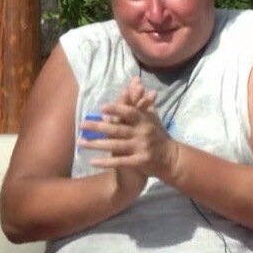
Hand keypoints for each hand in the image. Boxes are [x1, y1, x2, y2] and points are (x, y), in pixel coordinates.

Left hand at [88, 77, 155, 209]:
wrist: (172, 159)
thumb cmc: (159, 136)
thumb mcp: (153, 119)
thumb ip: (141, 106)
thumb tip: (127, 90)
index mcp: (145, 121)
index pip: (130, 112)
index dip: (117, 108)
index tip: (101, 107)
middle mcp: (142, 133)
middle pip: (117, 129)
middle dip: (97, 127)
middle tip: (81, 124)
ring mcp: (141, 148)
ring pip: (115, 146)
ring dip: (96, 144)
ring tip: (80, 142)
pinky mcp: (140, 162)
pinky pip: (120, 162)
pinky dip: (105, 162)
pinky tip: (92, 161)